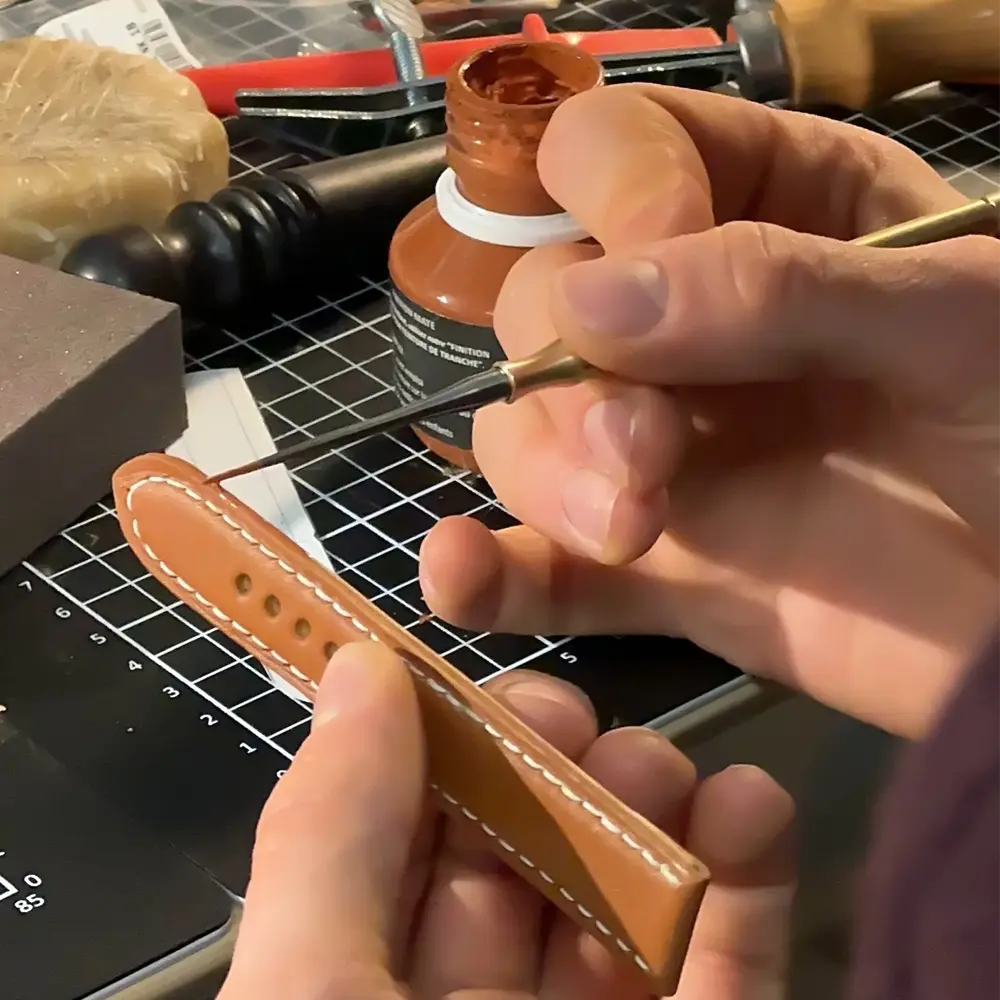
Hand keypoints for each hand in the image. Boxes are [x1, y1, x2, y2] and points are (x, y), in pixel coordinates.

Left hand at [217, 641, 794, 999]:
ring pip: (628, 900)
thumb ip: (329, 835)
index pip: (407, 837)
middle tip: (580, 721)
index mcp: (362, 980)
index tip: (482, 687)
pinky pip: (731, 969)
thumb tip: (358, 669)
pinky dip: (753, 885)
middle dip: (559, 770)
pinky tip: (757, 805)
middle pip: (526, 856)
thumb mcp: (314, 988)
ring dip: (655, 808)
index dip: (447, 749)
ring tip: (665, 765)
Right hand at [419, 84, 999, 738]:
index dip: (612, 200)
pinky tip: (457, 575)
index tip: (646, 280)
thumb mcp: (957, 317)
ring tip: (629, 529)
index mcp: (763, 212)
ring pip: (525, 432)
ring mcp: (664, 454)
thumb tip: (589, 302)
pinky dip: (491, 576)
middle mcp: (687, 327)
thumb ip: (782, 289)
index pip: (612, 156)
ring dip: (545, 471)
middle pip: (541, 304)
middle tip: (649, 454)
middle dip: (573, 376)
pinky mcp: (662, 572)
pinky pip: (548, 571)